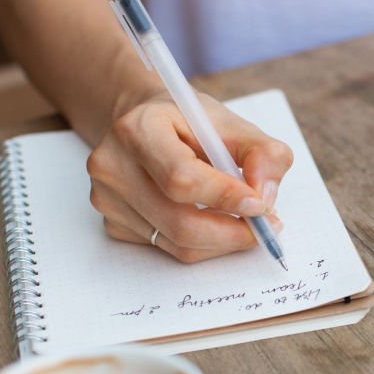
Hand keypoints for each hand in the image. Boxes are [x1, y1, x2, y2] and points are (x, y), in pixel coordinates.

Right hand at [87, 93, 291, 262]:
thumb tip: (265, 197)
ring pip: (178, 244)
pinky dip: (204, 244)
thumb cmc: (192, 125)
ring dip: (223, 241)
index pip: (182, 178)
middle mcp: (113, 165)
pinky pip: (169, 249)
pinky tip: (215, 221)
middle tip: (265, 228)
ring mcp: (108, 199)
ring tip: (247, 222)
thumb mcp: (234, 125)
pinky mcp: (115, 223)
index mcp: (139, 129)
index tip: (260, 205)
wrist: (149, 126)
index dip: (226, 197)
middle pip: (180, 222)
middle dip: (232, 233)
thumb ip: (264, 154)